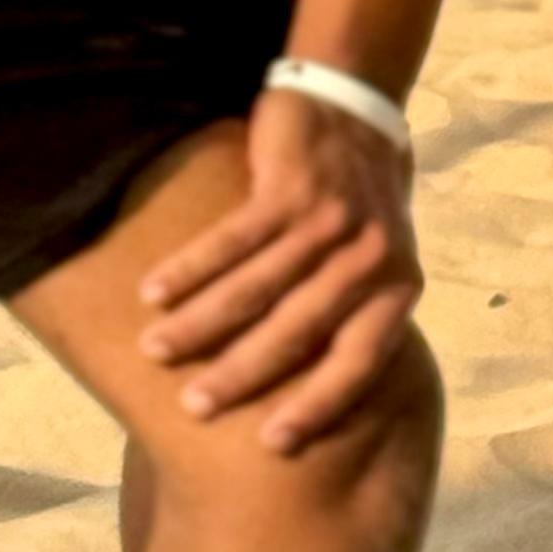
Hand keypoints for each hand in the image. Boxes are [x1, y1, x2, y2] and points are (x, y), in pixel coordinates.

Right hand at [136, 85, 421, 452]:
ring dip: (200, 323)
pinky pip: (233, 238)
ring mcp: (332, 220)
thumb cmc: (358, 204)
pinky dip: (190, 267)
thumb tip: (304, 399)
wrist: (356, 107)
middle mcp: (370, 257)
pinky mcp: (293, 185)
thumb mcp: (378, 262)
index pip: (360, 362)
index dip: (317, 405)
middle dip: (241, 374)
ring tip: (155, 350)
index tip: (272, 445)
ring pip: (257, 287)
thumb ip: (351, 317)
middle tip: (194, 408)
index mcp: (398, 287)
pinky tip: (153, 291)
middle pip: (297, 331)